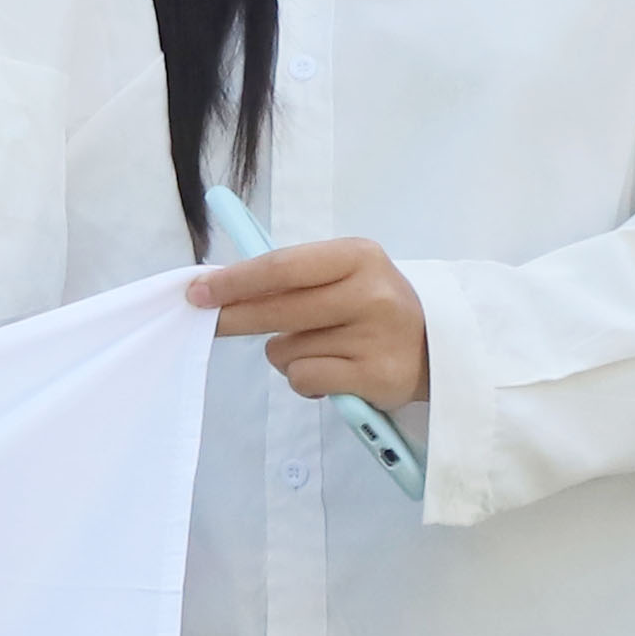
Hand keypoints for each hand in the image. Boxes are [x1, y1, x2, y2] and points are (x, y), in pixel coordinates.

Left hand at [188, 237, 430, 406]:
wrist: (437, 349)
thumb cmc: (371, 307)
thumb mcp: (343, 275)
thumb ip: (289, 277)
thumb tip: (218, 284)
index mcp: (358, 256)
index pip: (282, 266)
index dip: (235, 281)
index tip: (198, 291)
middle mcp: (370, 292)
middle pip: (277, 309)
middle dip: (233, 317)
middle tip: (207, 323)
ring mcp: (375, 336)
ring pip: (286, 349)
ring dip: (286, 354)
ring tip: (321, 349)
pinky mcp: (376, 376)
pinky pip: (304, 379)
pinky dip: (305, 380)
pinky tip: (332, 373)